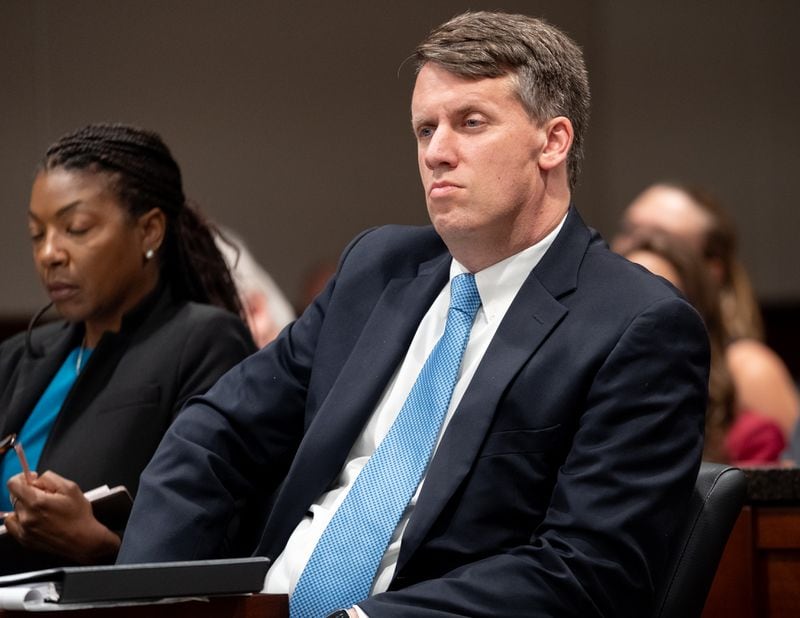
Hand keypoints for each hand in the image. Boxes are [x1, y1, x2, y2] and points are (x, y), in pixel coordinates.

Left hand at [5, 470, 120, 562]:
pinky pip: (13, 524)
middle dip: (28, 492)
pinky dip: (20, 518)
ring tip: (42, 510)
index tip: (32, 480)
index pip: (13, 484)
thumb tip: (35, 478)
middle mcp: (26, 516)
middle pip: (15, 496)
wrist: (83, 540)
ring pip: (15, 509)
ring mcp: (23, 529)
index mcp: (37, 501)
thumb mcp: (71, 487)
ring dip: (25, 505)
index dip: (22, 477)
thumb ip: (50, 478)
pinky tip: (34, 518)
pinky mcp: (24, 539)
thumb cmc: (79, 515)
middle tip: (45, 497)